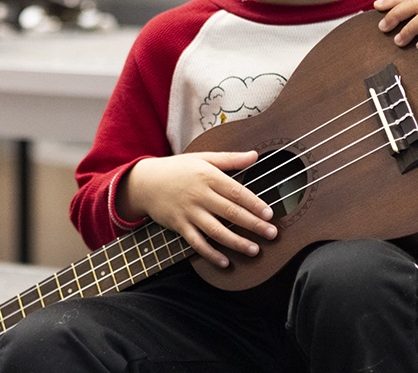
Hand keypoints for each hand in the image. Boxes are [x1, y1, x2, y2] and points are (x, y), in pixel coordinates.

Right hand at [118, 151, 276, 267]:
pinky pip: (197, 243)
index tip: (270, 214)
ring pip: (216, 231)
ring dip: (236, 242)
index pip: (236, 192)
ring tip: (254, 250)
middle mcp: (200, 195)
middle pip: (231, 213)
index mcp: (208, 176)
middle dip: (253, 225)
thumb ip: (230, 159)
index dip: (254, 203)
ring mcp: (189, 212)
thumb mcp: (203, 158)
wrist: (145, 182)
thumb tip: (255, 155)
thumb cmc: (177, 169)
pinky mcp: (179, 226)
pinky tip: (225, 262)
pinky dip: (211, 254)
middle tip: (272, 234)